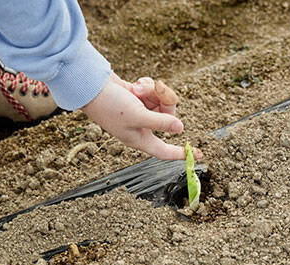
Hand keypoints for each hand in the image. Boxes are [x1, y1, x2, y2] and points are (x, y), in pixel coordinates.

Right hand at [81, 74, 202, 160]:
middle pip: (169, 118)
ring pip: (161, 102)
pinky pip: (153, 92)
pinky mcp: (138, 97)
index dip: (181, 154)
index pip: (165, 151)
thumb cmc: (110, 105)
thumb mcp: (138, 116)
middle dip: (164, 103)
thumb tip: (180, 128)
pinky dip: (147, 87)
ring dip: (153, 92)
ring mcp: (140, 111)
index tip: (199, 155)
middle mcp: (142, 127)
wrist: (90, 84)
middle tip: (156, 93)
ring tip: (137, 89)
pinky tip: (136, 85)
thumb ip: (160, 123)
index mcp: (140, 138)